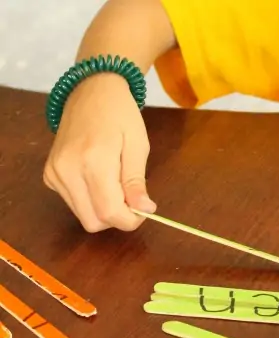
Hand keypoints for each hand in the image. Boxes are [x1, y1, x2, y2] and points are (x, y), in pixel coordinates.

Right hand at [43, 73, 155, 231]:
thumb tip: (144, 209)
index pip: (109, 212)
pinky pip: (74, 204)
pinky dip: (91, 201)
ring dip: (104, 210)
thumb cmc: (120, 115)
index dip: (130, 220)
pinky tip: (99, 179)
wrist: (91, 91)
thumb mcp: (137, 146)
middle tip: (131, 198)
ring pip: (84, 216)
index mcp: (92, 161)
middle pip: (93, 221)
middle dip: (117, 218)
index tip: (144, 210)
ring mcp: (55, 173)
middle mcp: (67, 170)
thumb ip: (136, 181)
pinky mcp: (50, 175)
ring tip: (116, 184)